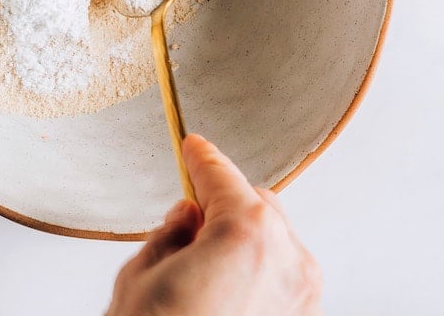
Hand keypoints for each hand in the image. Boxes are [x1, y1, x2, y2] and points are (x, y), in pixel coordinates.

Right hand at [107, 134, 321, 315]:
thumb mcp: (141, 277)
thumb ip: (170, 235)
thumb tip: (186, 218)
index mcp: (246, 233)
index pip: (222, 177)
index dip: (201, 159)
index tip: (193, 147)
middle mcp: (287, 259)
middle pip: (257, 206)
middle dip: (225, 206)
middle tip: (188, 221)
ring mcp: (302, 296)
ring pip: (275, 243)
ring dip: (244, 242)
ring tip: (202, 269)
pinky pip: (282, 280)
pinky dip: (259, 275)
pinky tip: (223, 294)